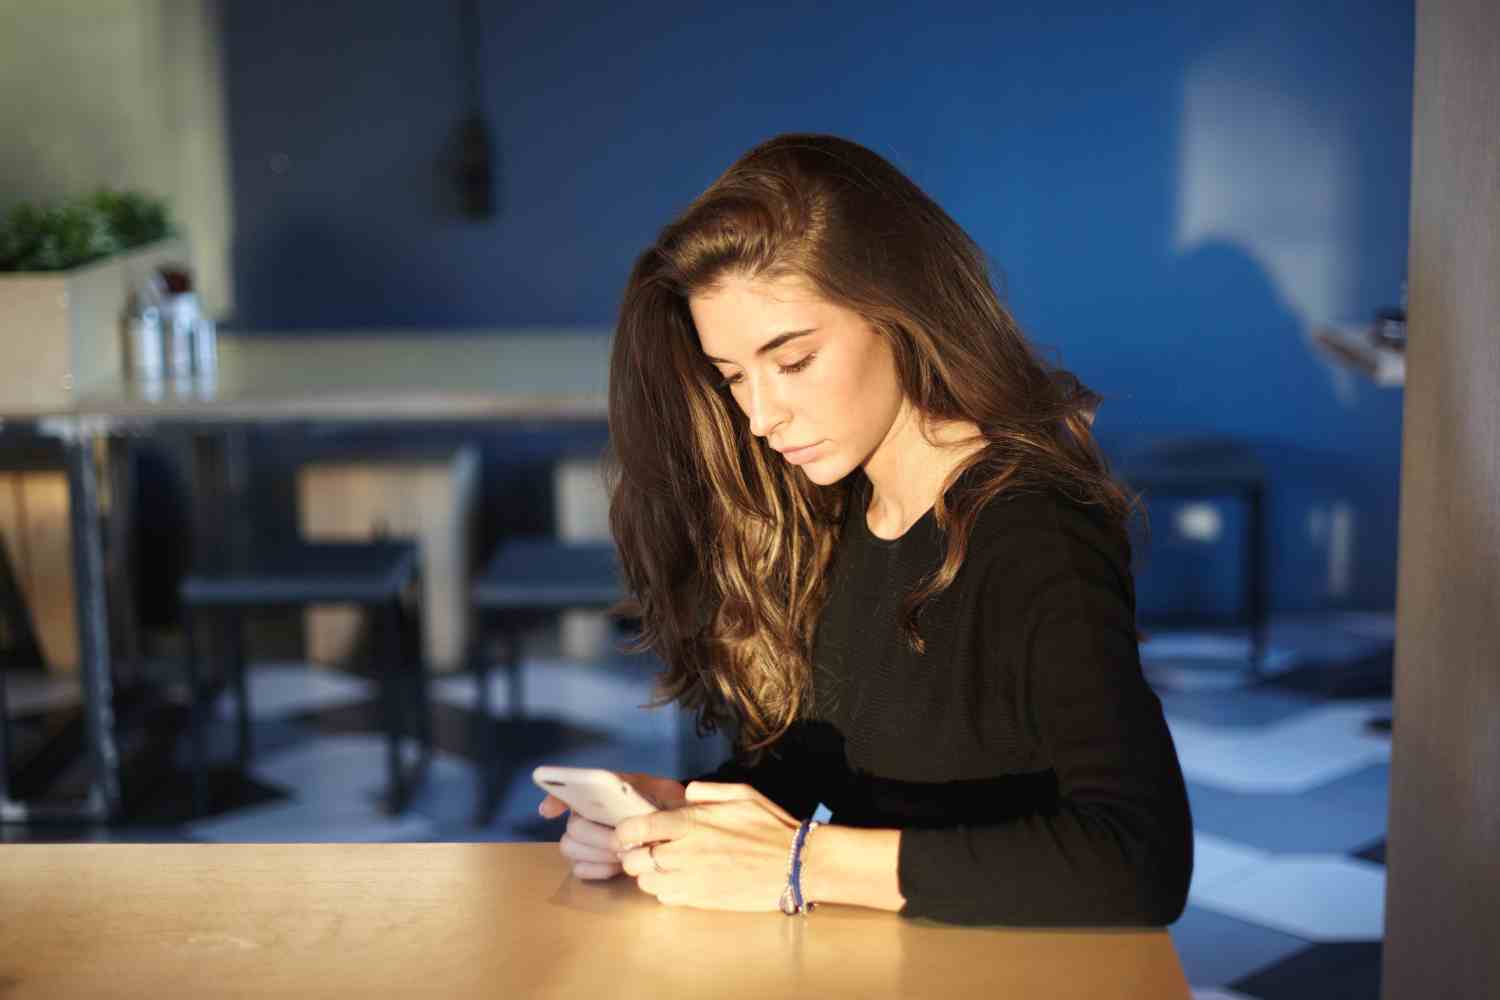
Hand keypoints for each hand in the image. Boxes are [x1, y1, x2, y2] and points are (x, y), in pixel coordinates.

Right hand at [538, 772, 687, 879]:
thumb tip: (648, 792)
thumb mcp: (662, 790)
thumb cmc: (663, 805)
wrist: (675, 829)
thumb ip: (648, 787)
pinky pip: (579, 869)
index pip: (564, 791)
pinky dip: (597, 869)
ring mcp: (584, 841)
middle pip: (572, 827)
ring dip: (597, 853)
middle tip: (621, 842)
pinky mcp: (589, 863)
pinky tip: (616, 867)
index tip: (551, 811)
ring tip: (622, 855)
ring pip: (570, 848)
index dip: (555, 799)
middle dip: (597, 836)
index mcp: (597, 792)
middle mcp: (584, 815)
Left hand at [612, 782, 799, 910]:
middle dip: (634, 855)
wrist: (795, 866)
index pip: (636, 829)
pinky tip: (681, 880)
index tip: (629, 832)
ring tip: (664, 866)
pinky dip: (666, 890)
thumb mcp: (742, 794)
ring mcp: (691, 881)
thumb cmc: (770, 827)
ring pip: (646, 884)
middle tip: (647, 849)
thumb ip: (707, 791)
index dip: (624, 832)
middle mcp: (684, 853)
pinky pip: (665, 899)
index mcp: (691, 823)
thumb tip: (684, 794)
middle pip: (634, 861)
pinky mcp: (700, 902)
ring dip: (649, 874)